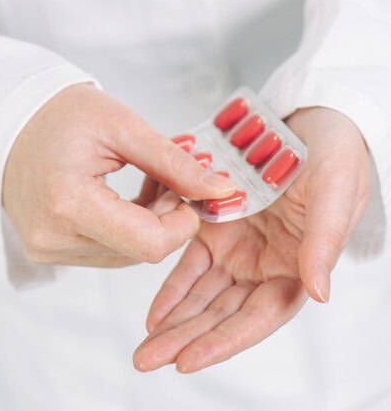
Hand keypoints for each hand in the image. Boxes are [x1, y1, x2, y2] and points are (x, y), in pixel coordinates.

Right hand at [2, 84, 235, 267]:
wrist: (13, 121)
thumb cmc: (62, 114)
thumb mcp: (124, 127)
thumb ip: (174, 163)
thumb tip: (220, 190)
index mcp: (70, 203)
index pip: (149, 244)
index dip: (184, 222)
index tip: (192, 192)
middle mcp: (55, 236)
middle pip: (141, 250)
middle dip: (169, 217)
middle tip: (173, 177)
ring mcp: (49, 248)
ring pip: (128, 254)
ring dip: (151, 223)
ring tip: (152, 182)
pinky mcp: (50, 250)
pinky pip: (108, 251)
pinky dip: (129, 227)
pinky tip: (131, 197)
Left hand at [133, 107, 370, 371]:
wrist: (312, 120)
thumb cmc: (334, 155)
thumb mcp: (336, 192)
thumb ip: (325, 242)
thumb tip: (320, 292)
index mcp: (296, 265)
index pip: (258, 316)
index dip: (224, 340)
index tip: (189, 359)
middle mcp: (263, 263)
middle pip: (222, 312)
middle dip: (186, 338)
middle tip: (148, 358)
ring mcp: (238, 244)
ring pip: (202, 292)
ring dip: (174, 318)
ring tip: (145, 343)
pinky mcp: (216, 221)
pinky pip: (190, 258)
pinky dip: (172, 282)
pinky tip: (155, 305)